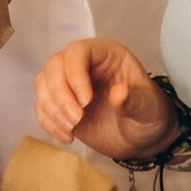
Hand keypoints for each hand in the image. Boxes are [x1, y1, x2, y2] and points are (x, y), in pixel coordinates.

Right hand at [35, 38, 175, 159]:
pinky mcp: (61, 105)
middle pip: (54, 65)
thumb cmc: (149, 116)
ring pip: (43, 83)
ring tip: (72, 128)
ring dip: (51, 108)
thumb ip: (135, 102)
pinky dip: (48, 122)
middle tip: (77, 120)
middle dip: (60, 94)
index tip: (86, 102)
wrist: (141, 138)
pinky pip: (42, 106)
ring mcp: (70, 85)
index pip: (78, 51)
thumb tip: (117, 94)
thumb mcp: (149, 110)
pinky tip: (67, 136)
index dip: (75, 74)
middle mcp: (84, 65)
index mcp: (106, 55)